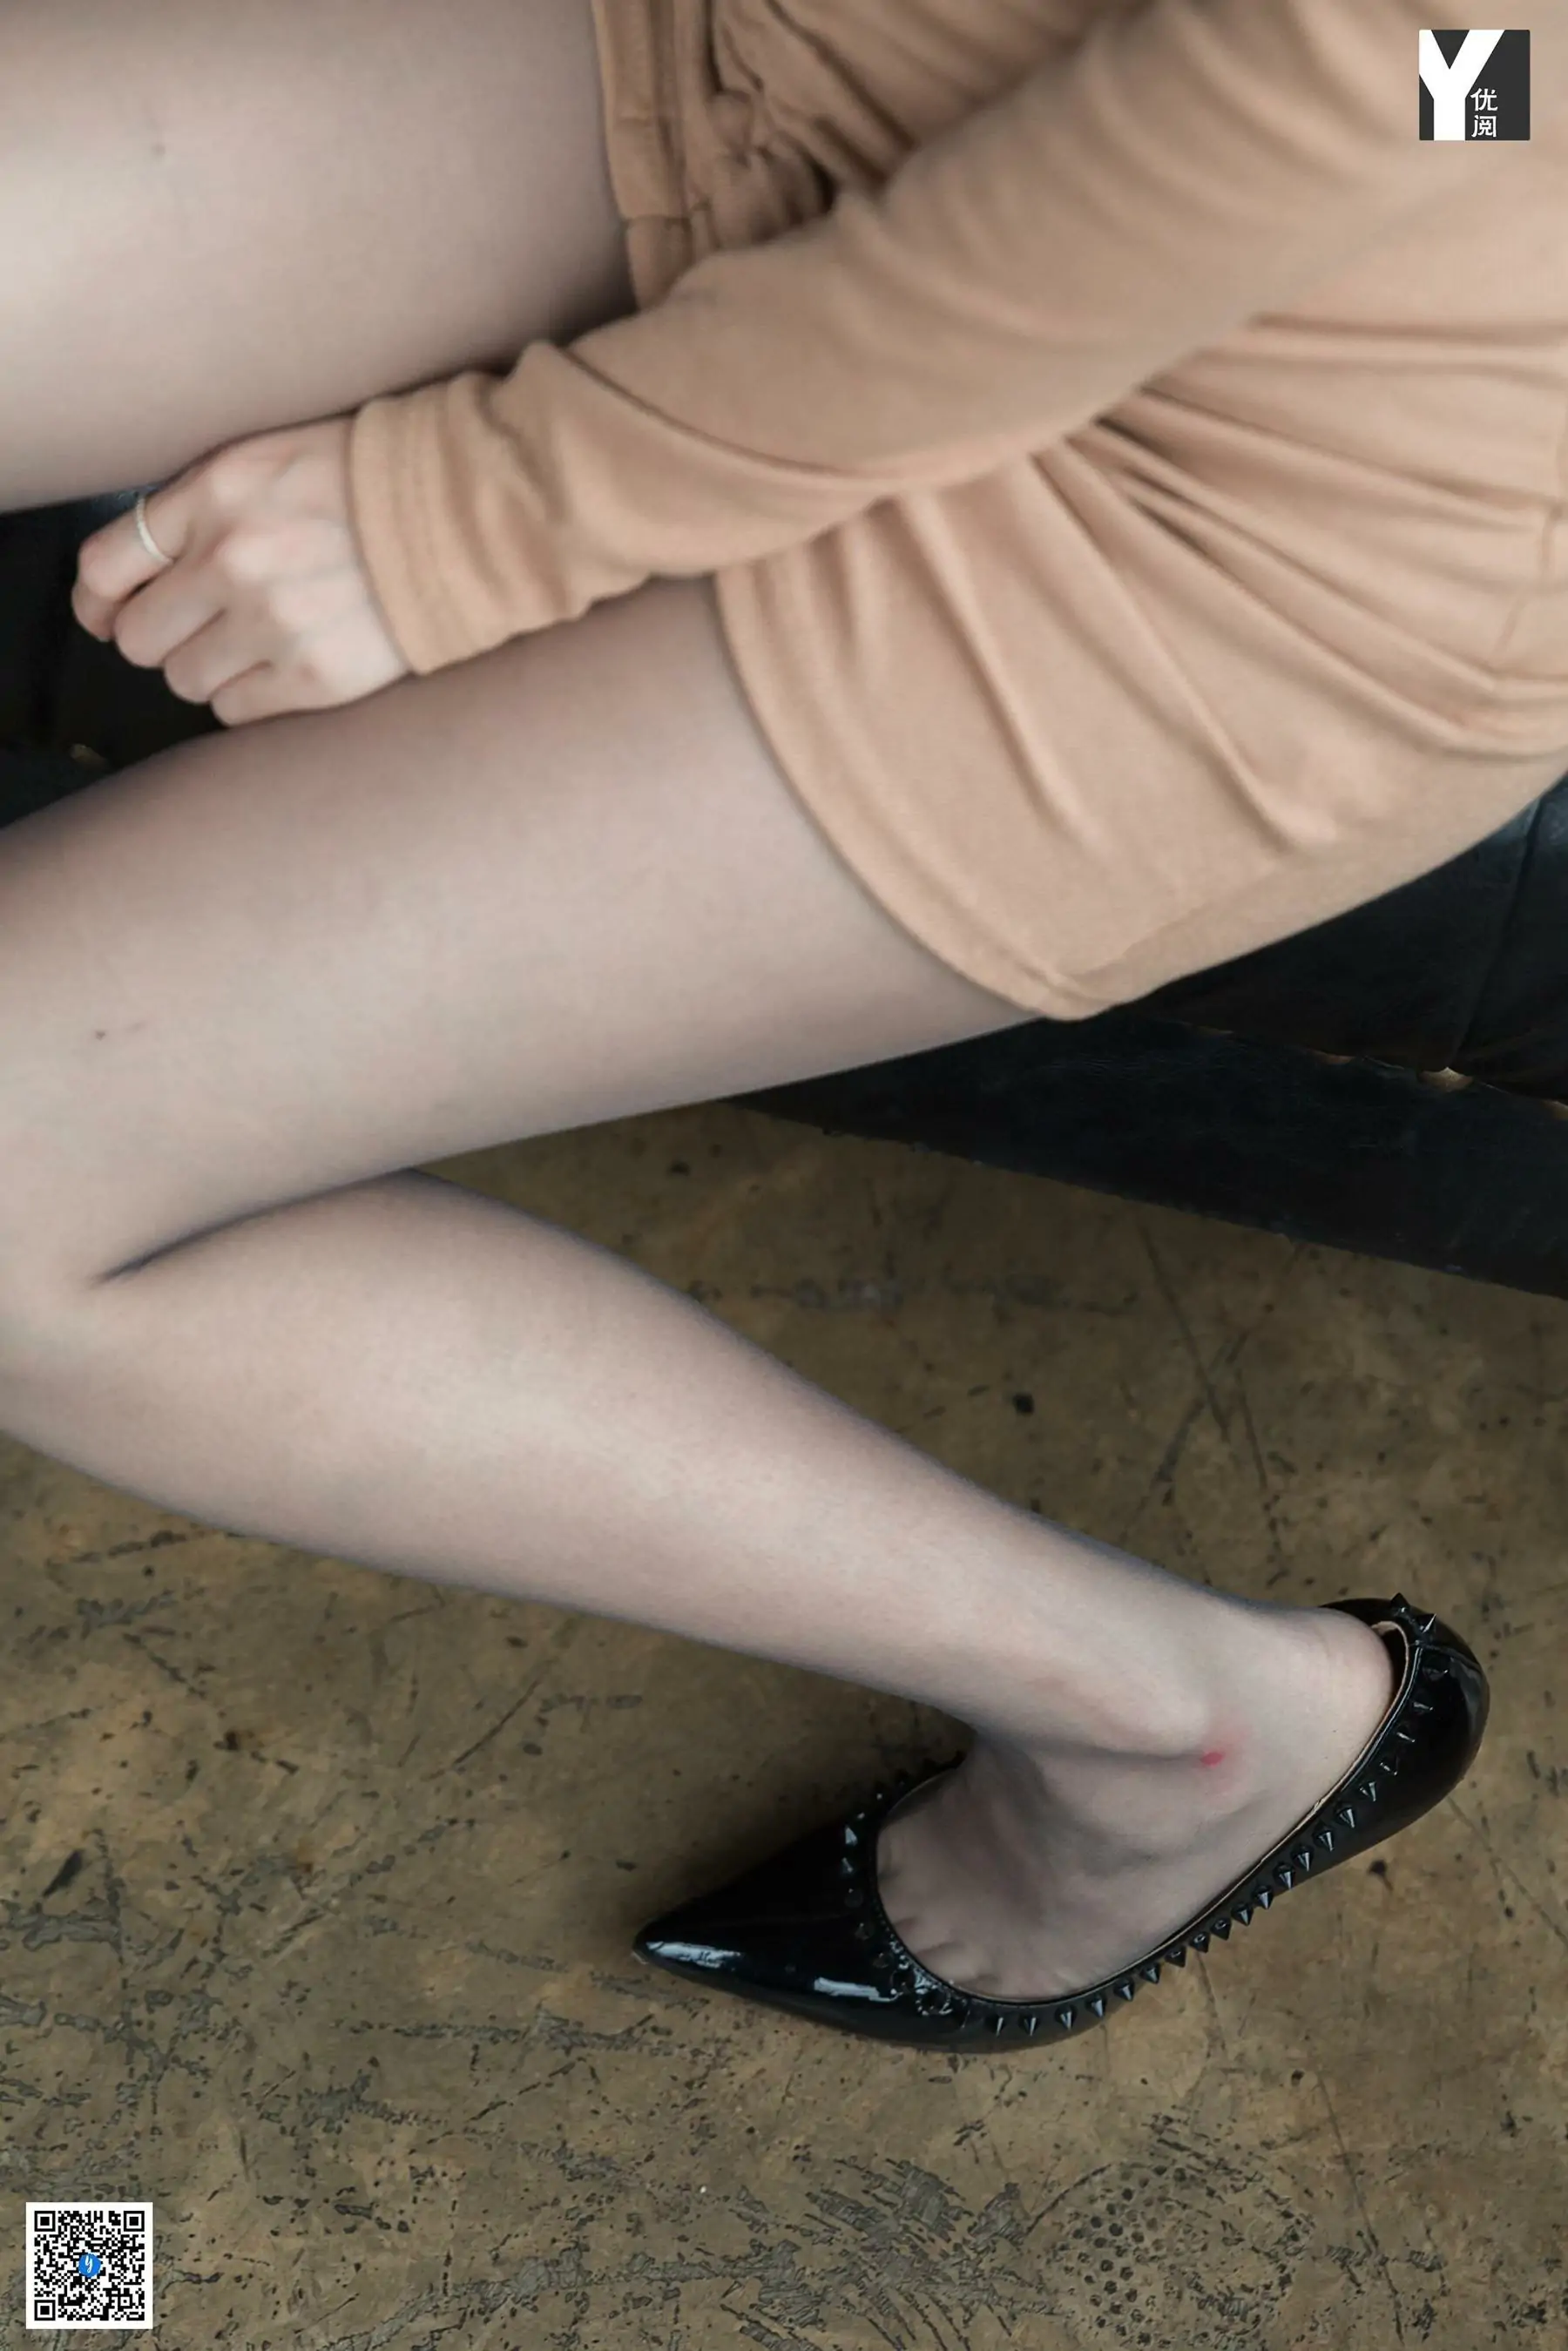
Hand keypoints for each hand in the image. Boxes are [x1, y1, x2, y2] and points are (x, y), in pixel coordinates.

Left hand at [71, 416, 412, 726]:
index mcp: (217, 494)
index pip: (107, 566)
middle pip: (139, 637)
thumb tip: (135, 576)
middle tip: (202, 628)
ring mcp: (275, 624)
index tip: (109, 614)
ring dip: (210, 669)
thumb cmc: (369, 485)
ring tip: (258, 644)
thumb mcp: (269, 461)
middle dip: (162, 637)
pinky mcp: (315, 678)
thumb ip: (201, 506)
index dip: (99, 601)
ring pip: (185, 680)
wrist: (468, 517)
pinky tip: (286, 665)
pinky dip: (250, 696)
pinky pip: (235, 711)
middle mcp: (235, 560)